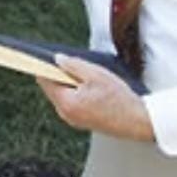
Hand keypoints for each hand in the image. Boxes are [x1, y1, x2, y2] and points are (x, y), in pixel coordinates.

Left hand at [38, 54, 154, 141]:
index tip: (39, 55)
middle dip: (57, 73)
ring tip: (84, 74)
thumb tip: (57, 59)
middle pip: (52, 88)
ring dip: (67, 82)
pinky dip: (75, 91)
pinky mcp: (82, 121)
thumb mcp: (95, 74)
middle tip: (69, 61)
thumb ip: (73, 65)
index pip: (44, 81)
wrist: (137, 121)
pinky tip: (89, 86)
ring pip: (62, 95)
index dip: (42, 66)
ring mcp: (74, 120)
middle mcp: (66, 114)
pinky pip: (71, 102)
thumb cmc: (119, 99)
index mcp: (66, 103)